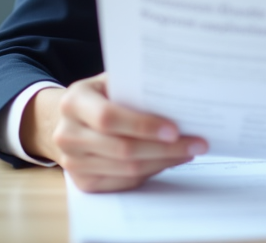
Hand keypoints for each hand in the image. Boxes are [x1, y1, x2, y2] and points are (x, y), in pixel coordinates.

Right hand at [21, 72, 207, 192]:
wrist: (67, 121)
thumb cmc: (100, 97)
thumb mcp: (111, 82)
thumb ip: (135, 88)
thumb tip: (178, 100)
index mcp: (73, 102)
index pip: (108, 118)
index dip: (143, 125)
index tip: (175, 129)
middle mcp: (67, 134)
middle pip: (122, 149)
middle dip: (165, 148)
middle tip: (197, 143)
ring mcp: (73, 162)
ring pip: (127, 169)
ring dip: (164, 161)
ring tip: (189, 151)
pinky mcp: (84, 182)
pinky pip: (125, 182)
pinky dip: (152, 171)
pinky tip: (170, 160)